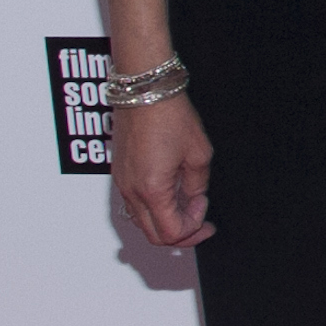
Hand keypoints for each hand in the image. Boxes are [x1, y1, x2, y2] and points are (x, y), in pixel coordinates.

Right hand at [111, 94, 214, 248]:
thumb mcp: (199, 154)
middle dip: (181, 233)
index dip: (193, 228)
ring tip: (187, 206)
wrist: (144, 91)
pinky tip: (170, 194)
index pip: (171, 232)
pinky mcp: (119, 174)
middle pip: (153, 235)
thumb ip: (198, 186)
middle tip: (200, 222)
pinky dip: (154, 208)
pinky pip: (134, 205)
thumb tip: (195, 200)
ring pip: (142, 222)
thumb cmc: (168, 115)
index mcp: (151, 189)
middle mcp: (131, 190)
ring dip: (166, 221)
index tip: (205, 211)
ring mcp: (121, 183)